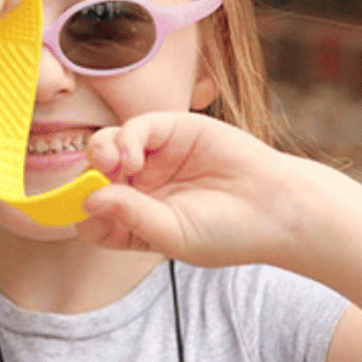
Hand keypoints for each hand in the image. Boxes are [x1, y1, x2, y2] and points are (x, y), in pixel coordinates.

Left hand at [78, 112, 302, 267]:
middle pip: (94, 178)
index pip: (94, 217)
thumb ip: (129, 217)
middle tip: (99, 182)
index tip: (86, 213)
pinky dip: (125, 138)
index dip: (84, 214)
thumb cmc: (227, 232)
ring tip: (117, 165)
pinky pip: (135, 127)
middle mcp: (141, 188)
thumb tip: (87, 200)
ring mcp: (155, 158)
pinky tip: (133, 156)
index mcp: (137, 221)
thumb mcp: (171, 235)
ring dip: (101, 154)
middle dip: (87, 178)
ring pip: (107, 147)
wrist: (276, 208)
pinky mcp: (173, 130)